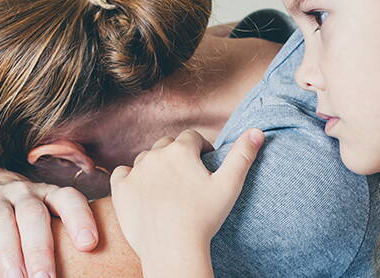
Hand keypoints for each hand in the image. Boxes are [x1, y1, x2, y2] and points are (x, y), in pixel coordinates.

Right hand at [0, 162, 98, 277]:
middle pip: (34, 215)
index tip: (89, 244)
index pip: (69, 199)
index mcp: (49, 194)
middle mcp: (24, 192)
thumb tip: (92, 268)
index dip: (80, 218)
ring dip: (9, 252)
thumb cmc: (24, 209)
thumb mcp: (46, 212)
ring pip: (2, 220)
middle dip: (41, 249)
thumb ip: (62, 233)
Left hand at [110, 128, 264, 270]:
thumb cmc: (204, 218)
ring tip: (167, 185)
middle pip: (167, 145)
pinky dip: (130, 177)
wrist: (172, 248)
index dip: (201, 148)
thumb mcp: (229, 185)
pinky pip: (121, 173)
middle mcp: (156, 155)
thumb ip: (243, 156)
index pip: (191, 137)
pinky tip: (140, 188)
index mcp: (181, 150)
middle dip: (177, 154)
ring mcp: (136, 172)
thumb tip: (258, 131)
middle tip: (187, 176)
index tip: (206, 162)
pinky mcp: (121, 190)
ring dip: (155, 166)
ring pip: (146, 159)